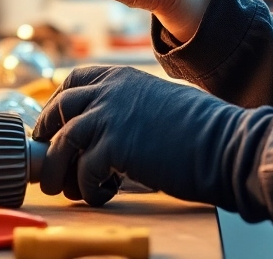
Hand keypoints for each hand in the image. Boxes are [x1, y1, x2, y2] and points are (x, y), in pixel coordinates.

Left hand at [32, 65, 244, 206]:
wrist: (224, 144)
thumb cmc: (202, 130)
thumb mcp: (160, 102)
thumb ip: (131, 107)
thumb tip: (109, 132)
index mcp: (122, 77)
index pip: (74, 81)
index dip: (57, 105)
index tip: (54, 125)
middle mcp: (110, 91)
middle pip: (59, 110)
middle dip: (48, 137)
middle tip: (50, 163)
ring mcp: (110, 116)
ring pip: (62, 144)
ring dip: (58, 171)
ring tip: (64, 190)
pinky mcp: (114, 146)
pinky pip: (84, 172)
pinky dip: (88, 189)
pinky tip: (103, 195)